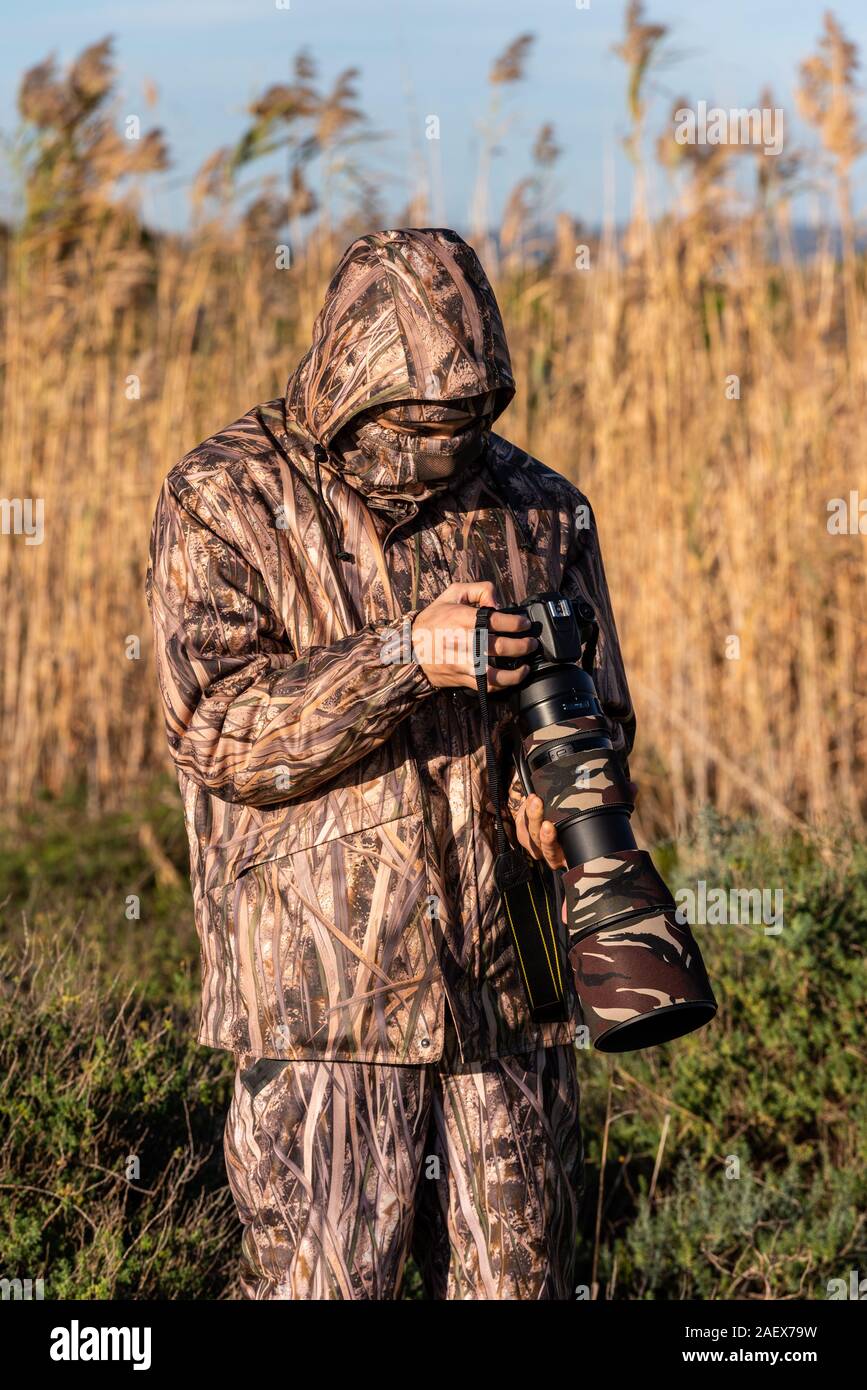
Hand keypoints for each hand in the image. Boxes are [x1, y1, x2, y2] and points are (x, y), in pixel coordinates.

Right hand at [411, 580, 536, 691]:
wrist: (409, 647)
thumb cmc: (433, 619)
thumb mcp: (452, 594)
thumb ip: (479, 590)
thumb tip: (498, 602)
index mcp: (463, 618)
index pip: (498, 620)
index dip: (517, 622)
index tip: (525, 624)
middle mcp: (464, 642)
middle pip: (501, 646)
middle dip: (523, 645)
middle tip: (531, 643)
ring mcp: (462, 663)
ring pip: (495, 672)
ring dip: (516, 672)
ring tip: (525, 667)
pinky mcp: (461, 678)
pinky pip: (485, 685)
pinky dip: (502, 684)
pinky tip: (511, 678)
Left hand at [512, 782, 638, 872]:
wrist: (565, 808)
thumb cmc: (586, 816)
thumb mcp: (601, 809)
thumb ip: (616, 799)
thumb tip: (632, 788)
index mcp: (569, 853)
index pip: (557, 856)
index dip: (551, 843)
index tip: (551, 827)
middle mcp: (551, 852)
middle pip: (540, 845)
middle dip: (539, 828)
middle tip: (540, 807)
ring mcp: (537, 843)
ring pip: (528, 835)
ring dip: (529, 817)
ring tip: (534, 799)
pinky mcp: (526, 831)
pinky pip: (519, 825)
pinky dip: (522, 812)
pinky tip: (529, 799)